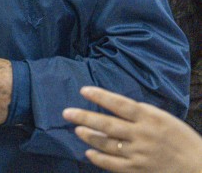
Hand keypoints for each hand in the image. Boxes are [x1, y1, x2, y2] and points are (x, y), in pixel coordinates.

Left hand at [63, 86, 201, 172]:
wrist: (197, 166)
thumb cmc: (181, 138)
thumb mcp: (163, 118)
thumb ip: (140, 113)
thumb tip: (114, 106)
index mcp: (150, 118)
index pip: (120, 104)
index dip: (100, 96)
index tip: (83, 90)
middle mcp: (142, 135)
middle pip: (107, 124)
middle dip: (84, 117)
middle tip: (67, 112)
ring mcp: (139, 154)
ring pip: (106, 144)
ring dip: (89, 137)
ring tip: (77, 129)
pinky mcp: (138, 170)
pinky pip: (112, 164)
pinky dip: (98, 158)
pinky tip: (88, 153)